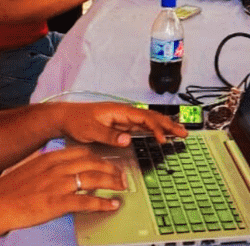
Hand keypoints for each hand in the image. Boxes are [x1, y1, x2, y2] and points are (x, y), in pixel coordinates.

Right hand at [0, 145, 131, 236]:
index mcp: (50, 158)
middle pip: (93, 163)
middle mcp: (57, 168)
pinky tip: (112, 205)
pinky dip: (103, 203)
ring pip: (94, 178)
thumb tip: (62, 168)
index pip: (83, 152)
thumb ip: (48, 167)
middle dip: (111, 169)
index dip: (100, 158)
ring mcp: (58, 185)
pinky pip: (87, 201)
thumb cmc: (10, 190)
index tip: (109, 163)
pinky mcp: (57, 202)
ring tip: (122, 188)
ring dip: (112, 183)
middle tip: (122, 176)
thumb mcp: (31, 169)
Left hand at [57, 102, 187, 146]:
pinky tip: (161, 135)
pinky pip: (142, 127)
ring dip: (164, 127)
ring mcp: (124, 119)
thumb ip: (109, 135)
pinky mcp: (121, 125)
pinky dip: (154, 130)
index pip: (144, 118)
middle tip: (183, 133)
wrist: (66, 118)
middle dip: (168, 124)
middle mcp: (125, 113)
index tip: (164, 139)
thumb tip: (128, 139)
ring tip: (179, 133)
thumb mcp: (91, 130)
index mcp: (120, 111)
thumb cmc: (77, 121)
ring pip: (149, 122)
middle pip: (151, 117)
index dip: (156, 127)